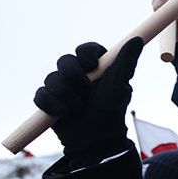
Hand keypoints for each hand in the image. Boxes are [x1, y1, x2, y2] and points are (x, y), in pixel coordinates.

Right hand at [34, 37, 143, 165]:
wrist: (95, 139)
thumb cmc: (110, 111)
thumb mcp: (119, 85)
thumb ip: (126, 61)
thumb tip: (137, 39)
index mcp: (96, 68)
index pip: (85, 49)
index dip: (85, 54)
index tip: (91, 64)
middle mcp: (78, 74)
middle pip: (64, 61)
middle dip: (73, 76)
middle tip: (85, 90)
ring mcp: (62, 87)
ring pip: (51, 78)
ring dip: (65, 95)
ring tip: (79, 108)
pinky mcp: (49, 101)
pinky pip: (41, 95)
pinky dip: (51, 105)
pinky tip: (64, 114)